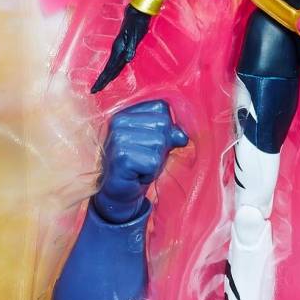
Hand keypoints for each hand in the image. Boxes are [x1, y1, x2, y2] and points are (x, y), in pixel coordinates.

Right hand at [91, 5, 150, 92]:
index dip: (103, 79)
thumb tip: (128, 59)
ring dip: (106, 76)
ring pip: (111, 66)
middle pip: (108, 69)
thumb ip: (132, 46)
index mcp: (119, 49)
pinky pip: (116, 61)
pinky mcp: (123, 46)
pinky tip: (112, 72)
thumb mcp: (137, 34)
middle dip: (101, 80)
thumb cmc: (138, 23)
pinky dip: (112, 69)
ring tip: (100, 85)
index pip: (109, 68)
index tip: (96, 88)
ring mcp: (119, 48)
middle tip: (94, 91)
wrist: (137, 12)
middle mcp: (117, 49)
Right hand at [94, 99, 188, 220]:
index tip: (151, 143)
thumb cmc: (138, 165)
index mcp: (126, 113)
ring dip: (155, 161)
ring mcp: (118, 138)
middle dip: (162, 146)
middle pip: (163, 124)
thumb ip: (170, 132)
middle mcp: (119, 121)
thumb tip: (182, 136)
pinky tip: (136, 175)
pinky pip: (152, 162)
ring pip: (159, 143)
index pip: (161, 106)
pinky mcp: (121, 157)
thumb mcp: (156, 144)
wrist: (118, 193)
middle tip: (145, 158)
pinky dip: (149, 173)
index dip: (166, 127)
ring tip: (140, 167)